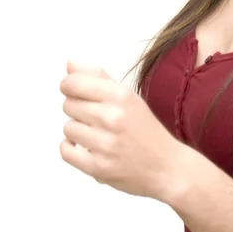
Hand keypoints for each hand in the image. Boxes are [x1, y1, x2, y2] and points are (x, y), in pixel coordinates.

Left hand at [59, 61, 182, 201]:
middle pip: (68, 104)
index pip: (74, 83)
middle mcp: (112, 118)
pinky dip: (70, 149)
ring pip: (68, 127)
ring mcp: (105, 144)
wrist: (166, 167)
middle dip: (76, 109)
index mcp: (121, 96)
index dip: (68, 85)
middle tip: (92, 117)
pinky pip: (65, 151)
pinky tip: (84, 147)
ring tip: (94, 134)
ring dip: (77, 130)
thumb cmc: (145, 129)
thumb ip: (97, 77)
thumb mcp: (127, 96)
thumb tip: (69, 63)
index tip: (71, 90)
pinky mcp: (98, 167)